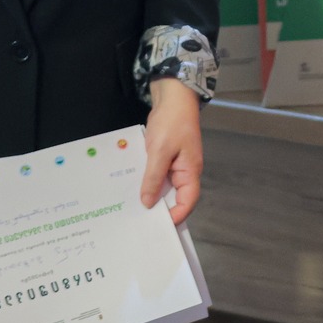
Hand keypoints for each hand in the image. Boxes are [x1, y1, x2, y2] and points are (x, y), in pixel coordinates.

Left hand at [142, 78, 204, 226]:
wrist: (173, 97)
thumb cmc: (172, 123)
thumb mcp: (160, 151)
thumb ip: (153, 178)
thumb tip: (147, 203)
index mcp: (190, 172)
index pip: (188, 201)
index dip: (175, 216)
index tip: (157, 225)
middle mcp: (185, 172)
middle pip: (175, 198)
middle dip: (160, 209)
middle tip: (139, 221)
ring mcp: (175, 165)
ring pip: (164, 187)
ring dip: (151, 194)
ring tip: (132, 208)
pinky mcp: (165, 158)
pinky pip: (157, 176)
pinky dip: (147, 181)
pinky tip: (132, 186)